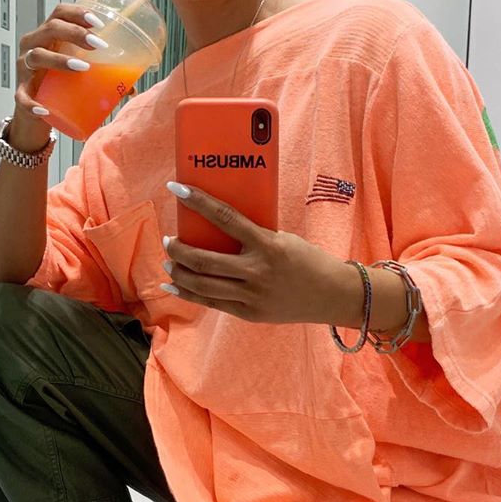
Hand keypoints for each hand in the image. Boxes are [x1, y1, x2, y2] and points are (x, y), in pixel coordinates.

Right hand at [13, 0, 109, 115]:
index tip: (98, 23)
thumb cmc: (58, 84)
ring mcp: (24, 69)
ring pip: (37, 56)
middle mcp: (33, 46)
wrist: (35, 110)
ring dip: (60, 60)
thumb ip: (101, 75)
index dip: (77, 13)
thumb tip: (131, 86)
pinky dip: (32, 103)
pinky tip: (44, 110)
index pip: (59, 13)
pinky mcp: (20, 92)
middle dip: (75, 33)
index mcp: (48, 37)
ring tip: (82, 68)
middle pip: (50, 29)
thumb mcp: (76, 73)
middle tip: (98, 45)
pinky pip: (22, 97)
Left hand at [160, 183, 343, 323]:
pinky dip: (188, 294)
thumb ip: (252, 236)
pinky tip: (172, 286)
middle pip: (202, 260)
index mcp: (268, 245)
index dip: (197, 201)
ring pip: (201, 285)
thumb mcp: (282, 239)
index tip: (176, 188)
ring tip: (169, 263)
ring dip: (178, 272)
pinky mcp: (249, 313)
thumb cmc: (307, 260)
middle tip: (168, 240)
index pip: (225, 217)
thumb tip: (217, 228)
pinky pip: (211, 303)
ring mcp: (251, 295)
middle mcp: (257, 271)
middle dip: (177, 249)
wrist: (332, 295)